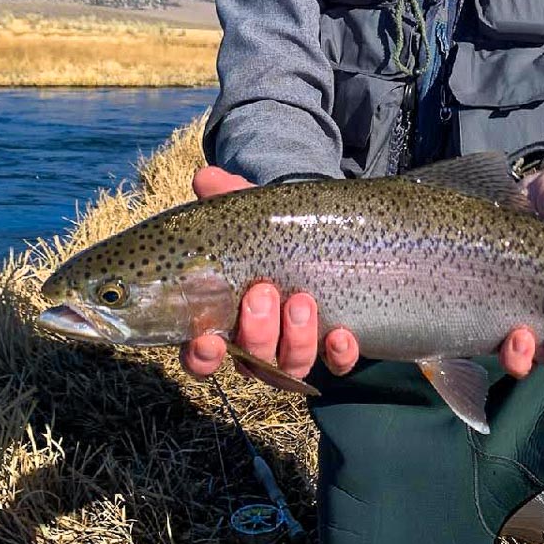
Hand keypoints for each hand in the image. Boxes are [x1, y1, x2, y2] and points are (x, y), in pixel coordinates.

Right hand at [178, 166, 360, 379]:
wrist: (321, 228)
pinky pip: (337, 364)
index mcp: (225, 317)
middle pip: (249, 361)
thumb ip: (227, 196)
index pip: (201, 355)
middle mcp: (258, 340)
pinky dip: (338, 354)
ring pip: (289, 364)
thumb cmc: (273, 227)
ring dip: (295, 339)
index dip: (201, 357)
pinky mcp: (334, 345)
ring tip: (302, 300)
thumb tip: (205, 178)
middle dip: (256, 331)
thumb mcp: (252, 211)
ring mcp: (296, 345)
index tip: (208, 340)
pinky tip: (342, 335)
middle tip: (262, 292)